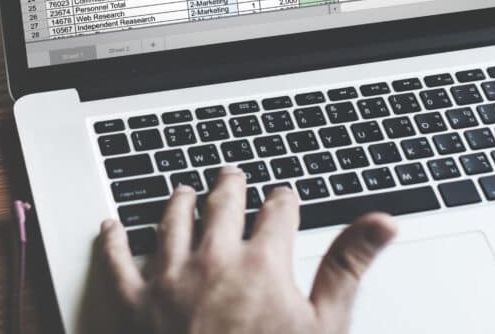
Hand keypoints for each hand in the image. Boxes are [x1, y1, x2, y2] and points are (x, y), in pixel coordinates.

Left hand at [98, 166, 395, 333]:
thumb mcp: (324, 327)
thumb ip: (348, 266)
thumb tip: (383, 222)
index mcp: (262, 263)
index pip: (277, 212)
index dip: (283, 201)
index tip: (284, 197)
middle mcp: (212, 259)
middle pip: (221, 204)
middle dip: (230, 186)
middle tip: (230, 176)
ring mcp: (168, 278)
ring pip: (171, 220)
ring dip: (178, 201)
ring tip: (182, 191)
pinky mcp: (131, 302)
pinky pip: (116, 259)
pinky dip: (113, 239)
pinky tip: (112, 226)